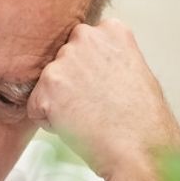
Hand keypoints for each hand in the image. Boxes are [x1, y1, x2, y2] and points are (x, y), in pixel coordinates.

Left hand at [28, 19, 179, 180]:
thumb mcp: (133, 71)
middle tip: (97, 106)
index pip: (82, 46)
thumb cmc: (143, 120)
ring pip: (48, 85)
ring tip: (90, 117)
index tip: (106, 89)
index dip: (91, 73)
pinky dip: (50, 122)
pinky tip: (77, 126)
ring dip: (60, 103)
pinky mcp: (48, 86)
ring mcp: (64, 60)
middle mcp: (85, 37)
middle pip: (62, 62)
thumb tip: (86, 66)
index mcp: (111, 30)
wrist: (141, 150)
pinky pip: (36, 106)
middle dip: (71, 84)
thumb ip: (106, 58)